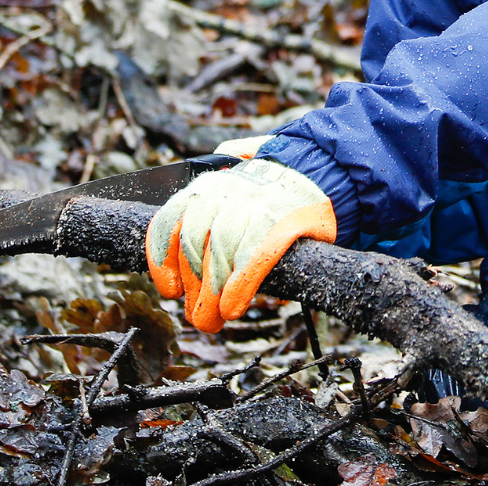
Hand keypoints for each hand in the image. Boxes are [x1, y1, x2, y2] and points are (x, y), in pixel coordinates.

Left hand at [146, 141, 335, 331]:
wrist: (322, 167)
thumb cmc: (271, 193)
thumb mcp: (232, 190)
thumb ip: (207, 212)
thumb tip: (183, 253)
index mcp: (208, 185)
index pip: (170, 223)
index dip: (164, 260)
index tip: (170, 290)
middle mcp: (226, 191)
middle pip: (195, 246)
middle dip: (194, 288)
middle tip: (198, 317)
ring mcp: (255, 205)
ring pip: (221, 255)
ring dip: (213, 294)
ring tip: (214, 319)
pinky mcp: (283, 221)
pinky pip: (253, 258)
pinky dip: (240, 287)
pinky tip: (233, 307)